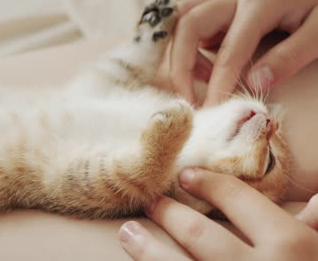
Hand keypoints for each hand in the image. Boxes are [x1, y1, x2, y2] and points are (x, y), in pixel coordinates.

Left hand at [119, 169, 317, 260]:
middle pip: (198, 232)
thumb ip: (314, 232)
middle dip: (169, 213)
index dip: (209, 184)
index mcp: (291, 248)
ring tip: (128, 233)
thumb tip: (317, 200)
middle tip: (150, 201)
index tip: (186, 176)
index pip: (238, 200)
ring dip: (146, 249)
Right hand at [169, 0, 317, 105]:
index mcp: (260, 3)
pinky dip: (189, 43)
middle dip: (180, 66)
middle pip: (188, 25)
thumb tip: (255, 84)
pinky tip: (208, 62)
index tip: (210, 110)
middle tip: (187, 98)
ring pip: (183, 16)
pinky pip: (192, 18)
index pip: (229, 51)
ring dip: (181, 50)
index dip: (217, 85)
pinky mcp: (223, 0)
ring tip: (200, 77)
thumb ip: (290, 56)